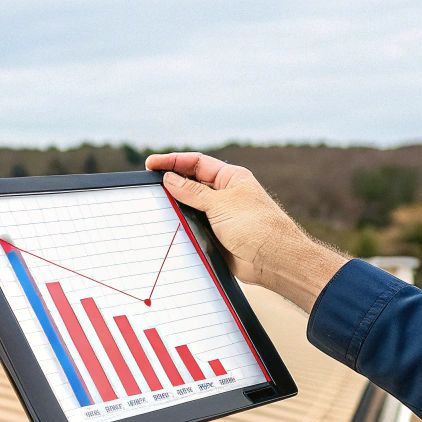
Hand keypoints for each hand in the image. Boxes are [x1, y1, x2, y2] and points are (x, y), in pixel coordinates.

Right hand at [146, 152, 347, 310]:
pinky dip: (180, 226)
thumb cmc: (256, 226)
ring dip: (174, 206)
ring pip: (190, 207)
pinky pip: (192, 228)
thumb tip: (169, 179)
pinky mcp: (216, 236)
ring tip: (153, 204)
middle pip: (191, 183)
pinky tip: (166, 226)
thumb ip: (192, 192)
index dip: (173, 161)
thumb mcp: (220, 204)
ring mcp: (219, 216)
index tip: (151, 164)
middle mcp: (225, 194)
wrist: (274, 260)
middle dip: (170, 182)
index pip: (197, 163)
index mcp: (230, 178)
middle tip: (147, 184)